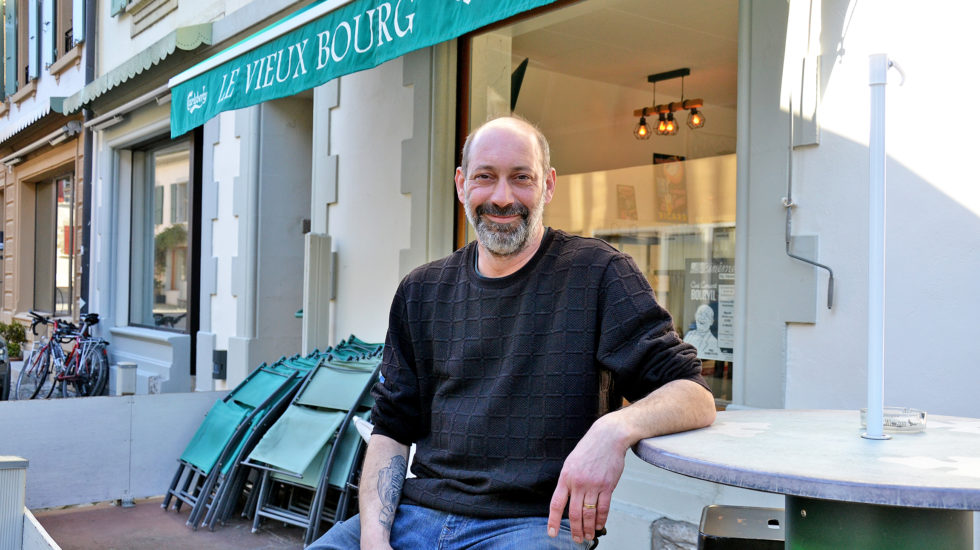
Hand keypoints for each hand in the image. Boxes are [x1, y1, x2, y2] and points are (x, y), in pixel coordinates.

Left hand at [547, 415, 628, 543]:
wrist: (608, 437)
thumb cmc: (589, 449)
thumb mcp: (571, 463)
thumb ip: (568, 481)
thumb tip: (566, 499)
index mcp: (566, 477)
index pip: (556, 504)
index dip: (553, 520)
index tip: (551, 533)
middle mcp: (578, 483)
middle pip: (574, 513)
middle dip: (574, 530)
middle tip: (576, 540)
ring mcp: (593, 485)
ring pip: (589, 513)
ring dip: (588, 528)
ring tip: (588, 537)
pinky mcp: (607, 486)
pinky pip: (603, 508)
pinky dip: (601, 519)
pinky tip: (599, 525)